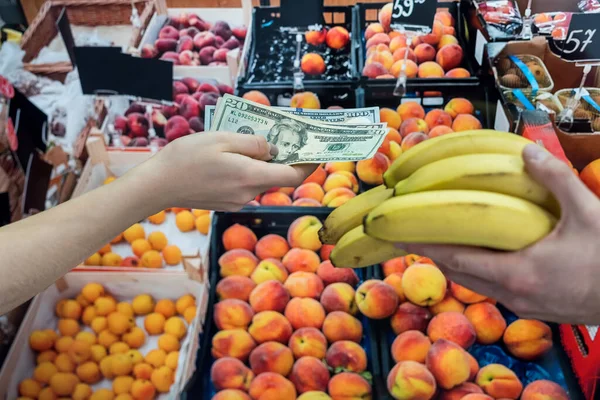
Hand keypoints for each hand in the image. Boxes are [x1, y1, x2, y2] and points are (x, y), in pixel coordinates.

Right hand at [142, 132, 315, 211]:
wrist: (157, 185)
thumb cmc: (186, 157)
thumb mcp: (223, 139)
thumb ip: (255, 144)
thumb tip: (274, 150)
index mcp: (250, 177)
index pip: (293, 176)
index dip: (309, 165)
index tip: (318, 151)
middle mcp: (248, 194)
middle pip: (277, 177)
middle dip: (284, 158)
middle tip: (284, 136)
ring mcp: (237, 202)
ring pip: (261, 180)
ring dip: (264, 164)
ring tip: (254, 142)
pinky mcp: (226, 204)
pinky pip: (246, 186)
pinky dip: (249, 171)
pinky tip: (235, 157)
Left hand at [398, 144, 599, 324]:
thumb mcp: (588, 213)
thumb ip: (555, 178)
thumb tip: (527, 149)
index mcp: (518, 273)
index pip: (456, 258)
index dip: (426, 245)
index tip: (401, 236)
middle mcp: (514, 294)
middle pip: (460, 274)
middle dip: (437, 253)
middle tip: (417, 233)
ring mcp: (525, 305)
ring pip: (476, 283)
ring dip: (458, 263)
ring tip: (445, 240)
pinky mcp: (537, 309)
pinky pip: (495, 288)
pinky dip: (481, 271)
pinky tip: (486, 255)